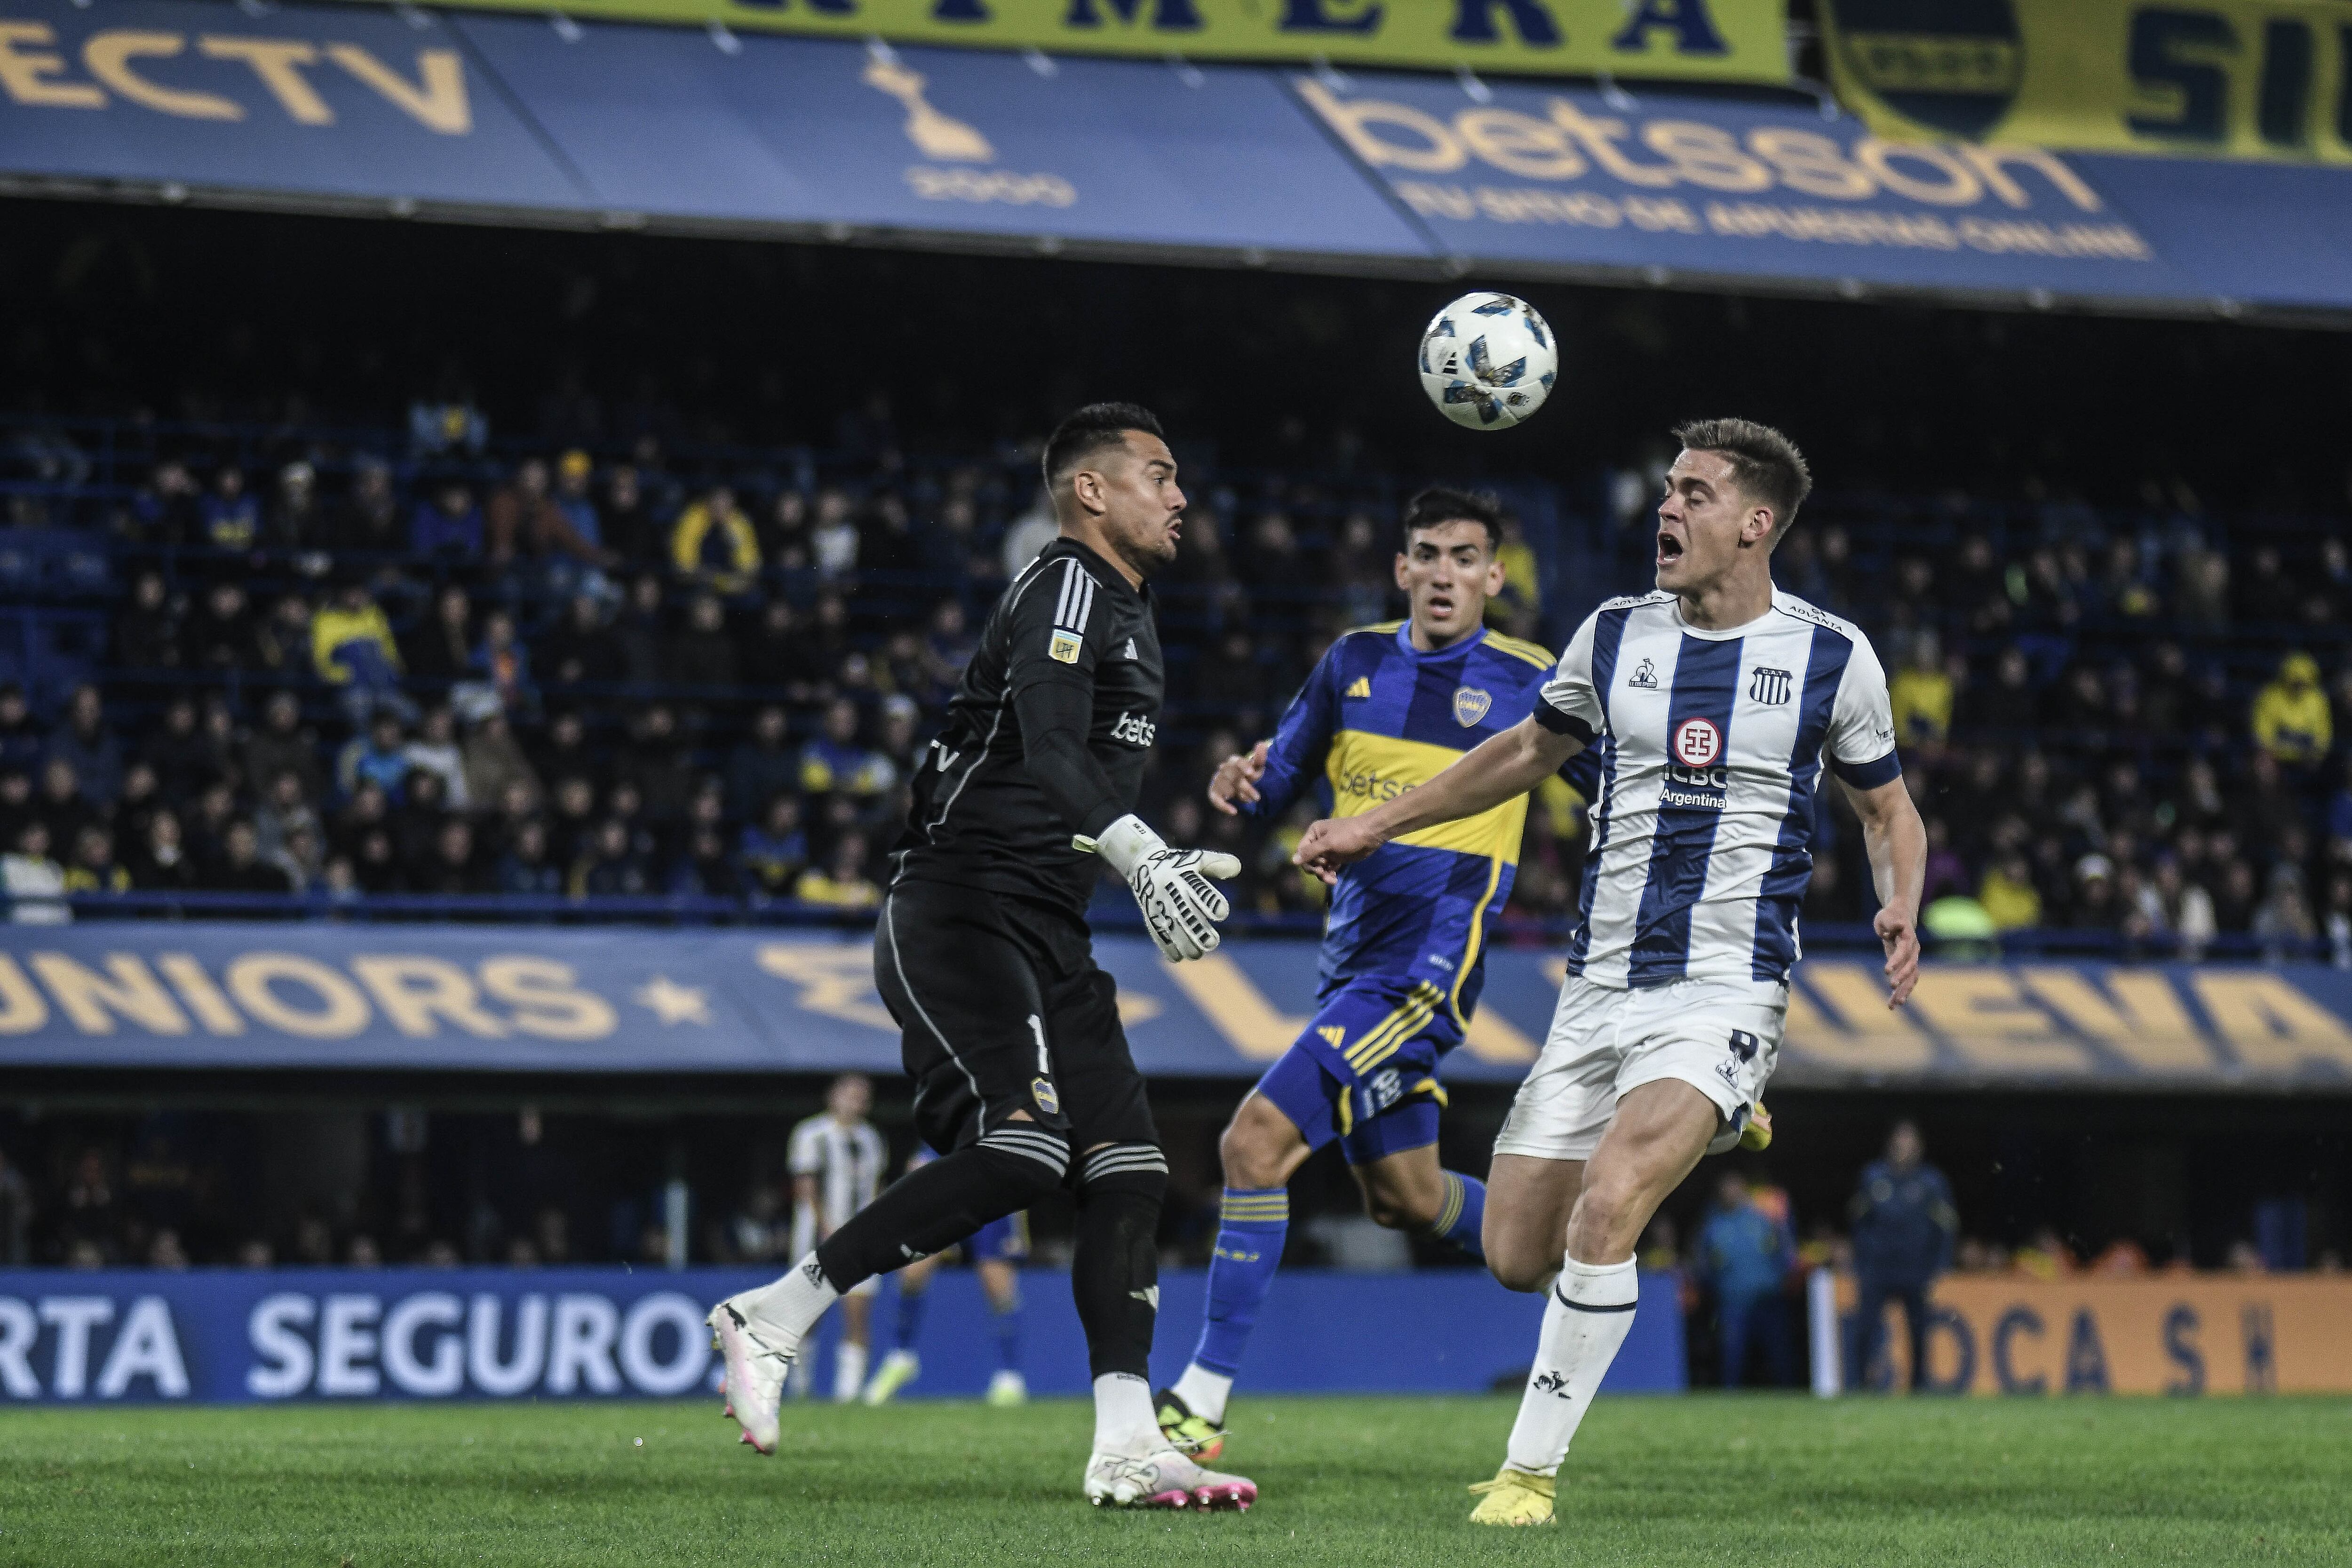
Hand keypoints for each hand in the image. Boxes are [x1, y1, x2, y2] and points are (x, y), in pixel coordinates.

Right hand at [1093, 815, 1242, 962]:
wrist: (1143, 864)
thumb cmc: (1178, 864)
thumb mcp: (1197, 858)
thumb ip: (1217, 864)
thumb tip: (1237, 868)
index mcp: (1185, 877)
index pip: (1199, 890)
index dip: (1211, 902)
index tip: (1222, 913)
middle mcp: (1172, 893)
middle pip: (1187, 916)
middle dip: (1199, 932)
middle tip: (1212, 942)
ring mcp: (1160, 907)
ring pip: (1173, 931)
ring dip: (1186, 945)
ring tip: (1198, 953)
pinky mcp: (1151, 917)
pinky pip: (1159, 936)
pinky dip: (1168, 948)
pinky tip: (1179, 956)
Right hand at [1208, 740, 1270, 815]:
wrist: (1239, 787)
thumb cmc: (1248, 776)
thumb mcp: (1257, 768)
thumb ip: (1259, 758)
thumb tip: (1262, 743)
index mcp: (1234, 762)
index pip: (1236, 761)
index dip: (1243, 766)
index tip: (1251, 773)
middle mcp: (1224, 770)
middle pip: (1232, 776)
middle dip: (1245, 787)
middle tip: (1257, 797)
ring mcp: (1218, 781)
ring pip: (1225, 787)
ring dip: (1238, 795)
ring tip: (1248, 801)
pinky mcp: (1214, 793)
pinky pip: (1215, 799)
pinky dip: (1223, 806)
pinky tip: (1234, 811)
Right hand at [1292, 815, 1384, 884]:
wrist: (1371, 835)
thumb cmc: (1348, 835)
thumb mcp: (1328, 843)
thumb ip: (1310, 852)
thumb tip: (1293, 860)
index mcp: (1314, 833)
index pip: (1302, 850)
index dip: (1306, 861)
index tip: (1317, 867)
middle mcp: (1318, 842)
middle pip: (1309, 860)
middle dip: (1316, 869)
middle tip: (1324, 873)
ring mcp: (1328, 850)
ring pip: (1319, 866)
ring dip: (1323, 875)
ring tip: (1332, 880)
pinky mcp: (1337, 857)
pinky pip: (1328, 869)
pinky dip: (1330, 874)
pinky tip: (1335, 879)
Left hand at [1874, 904, 1919, 1007]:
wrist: (1900, 917)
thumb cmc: (1890, 916)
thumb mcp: (1887, 916)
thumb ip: (1891, 923)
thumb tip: (1898, 925)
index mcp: (1908, 938)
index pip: (1903, 952)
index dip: (1896, 961)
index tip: (1886, 971)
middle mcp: (1913, 951)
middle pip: (1911, 967)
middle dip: (1902, 978)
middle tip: (1892, 987)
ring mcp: (1912, 959)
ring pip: (1911, 978)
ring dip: (1904, 991)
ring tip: (1895, 1004)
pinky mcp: (1907, 966)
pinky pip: (1907, 982)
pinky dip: (1901, 993)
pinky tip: (1892, 1004)